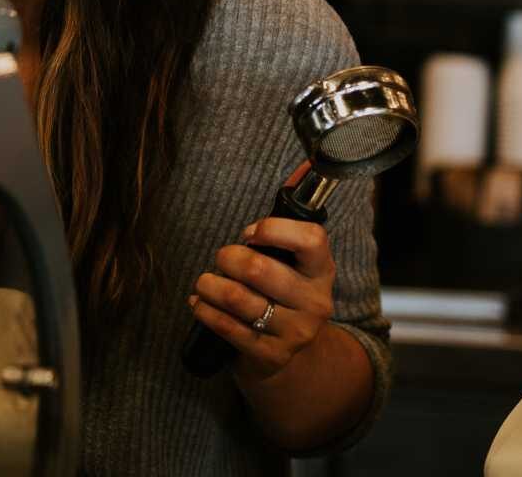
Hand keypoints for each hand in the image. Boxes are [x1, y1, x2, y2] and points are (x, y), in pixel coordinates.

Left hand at [189, 216, 335, 383]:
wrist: (289, 356)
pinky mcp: (271, 355)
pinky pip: (228, 327)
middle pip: (260, 269)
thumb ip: (290, 220)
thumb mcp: (295, 261)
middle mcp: (315, 301)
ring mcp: (295, 332)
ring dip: (209, 285)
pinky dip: (205, 311)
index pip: (311, 240)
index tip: (250, 233)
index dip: (273, 230)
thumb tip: (304, 165)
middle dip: (228, 258)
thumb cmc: (282, 294)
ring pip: (239, 298)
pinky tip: (199, 304)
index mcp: (322, 270)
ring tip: (203, 282)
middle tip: (220, 258)